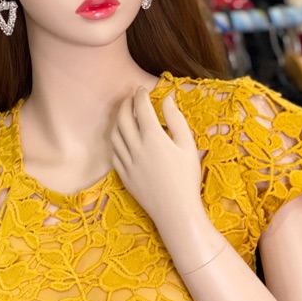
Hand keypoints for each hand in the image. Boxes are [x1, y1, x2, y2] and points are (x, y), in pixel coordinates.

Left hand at [111, 88, 202, 225]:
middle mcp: (135, 147)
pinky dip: (115, 140)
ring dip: (117, 120)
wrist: (176, 211)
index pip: (141, 108)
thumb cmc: (187, 178)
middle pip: (123, 118)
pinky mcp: (123, 175)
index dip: (140, 95)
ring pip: (114, 135)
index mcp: (153, 137)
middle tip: (131, 98)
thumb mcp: (188, 146)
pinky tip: (121, 137)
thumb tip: (167, 99)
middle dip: (125, 104)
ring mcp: (126, 162)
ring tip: (125, 114)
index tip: (142, 89)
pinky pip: (113, 152)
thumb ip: (176, 120)